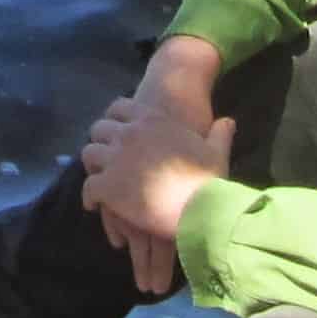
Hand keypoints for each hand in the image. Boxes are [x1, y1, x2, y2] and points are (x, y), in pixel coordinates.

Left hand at [81, 40, 231, 295]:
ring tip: (98, 179)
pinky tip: (94, 205)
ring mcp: (116, 159)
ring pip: (89, 155)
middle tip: (104, 158)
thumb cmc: (209, 181)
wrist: (200, 210)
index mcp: (151, 121)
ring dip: (93, 167)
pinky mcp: (108, 186)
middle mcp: (129, 134)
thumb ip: (219, 134)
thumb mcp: (217, 152)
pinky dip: (89, 197)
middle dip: (100, 142)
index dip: (114, 119)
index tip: (115, 131)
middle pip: (98, 129)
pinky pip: (88, 187)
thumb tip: (228, 121)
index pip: (118, 107)